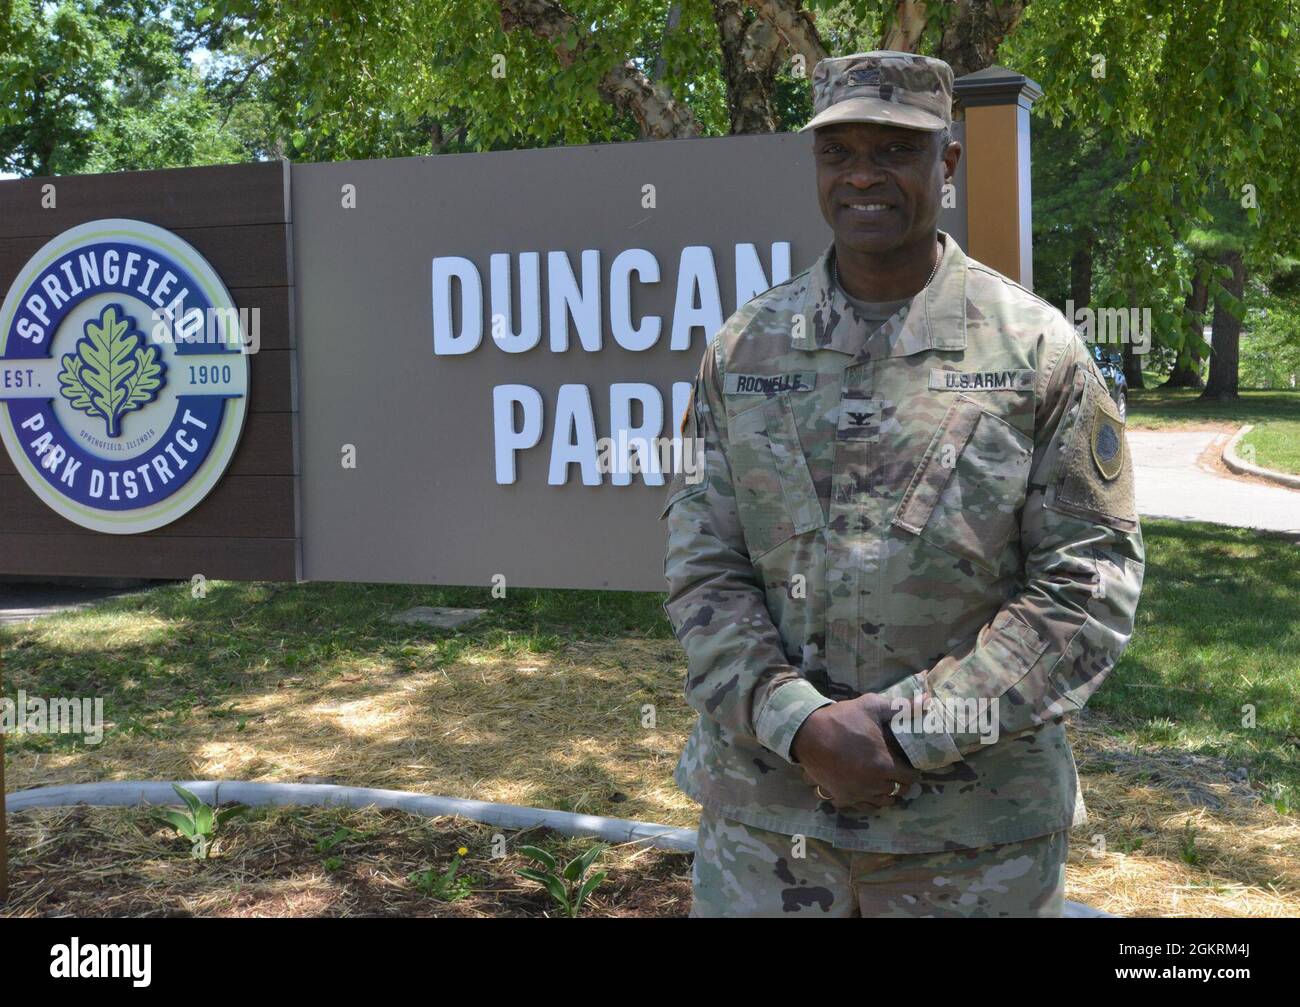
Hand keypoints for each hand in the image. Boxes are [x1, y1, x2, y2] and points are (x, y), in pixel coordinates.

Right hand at [792, 693, 919, 811]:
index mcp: (885, 765)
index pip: (910, 778)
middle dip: (899, 782)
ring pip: (881, 802)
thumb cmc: (842, 719)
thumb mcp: (871, 706)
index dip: (912, 770)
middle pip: (897, 792)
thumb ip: (901, 707)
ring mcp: (857, 794)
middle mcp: (873, 785)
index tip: (907, 763)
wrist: (807, 733)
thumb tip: (927, 701)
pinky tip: (863, 788)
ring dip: (885, 793)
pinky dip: (866, 800)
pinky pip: (861, 807)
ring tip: (881, 780)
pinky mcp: (841, 798)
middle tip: (895, 770)